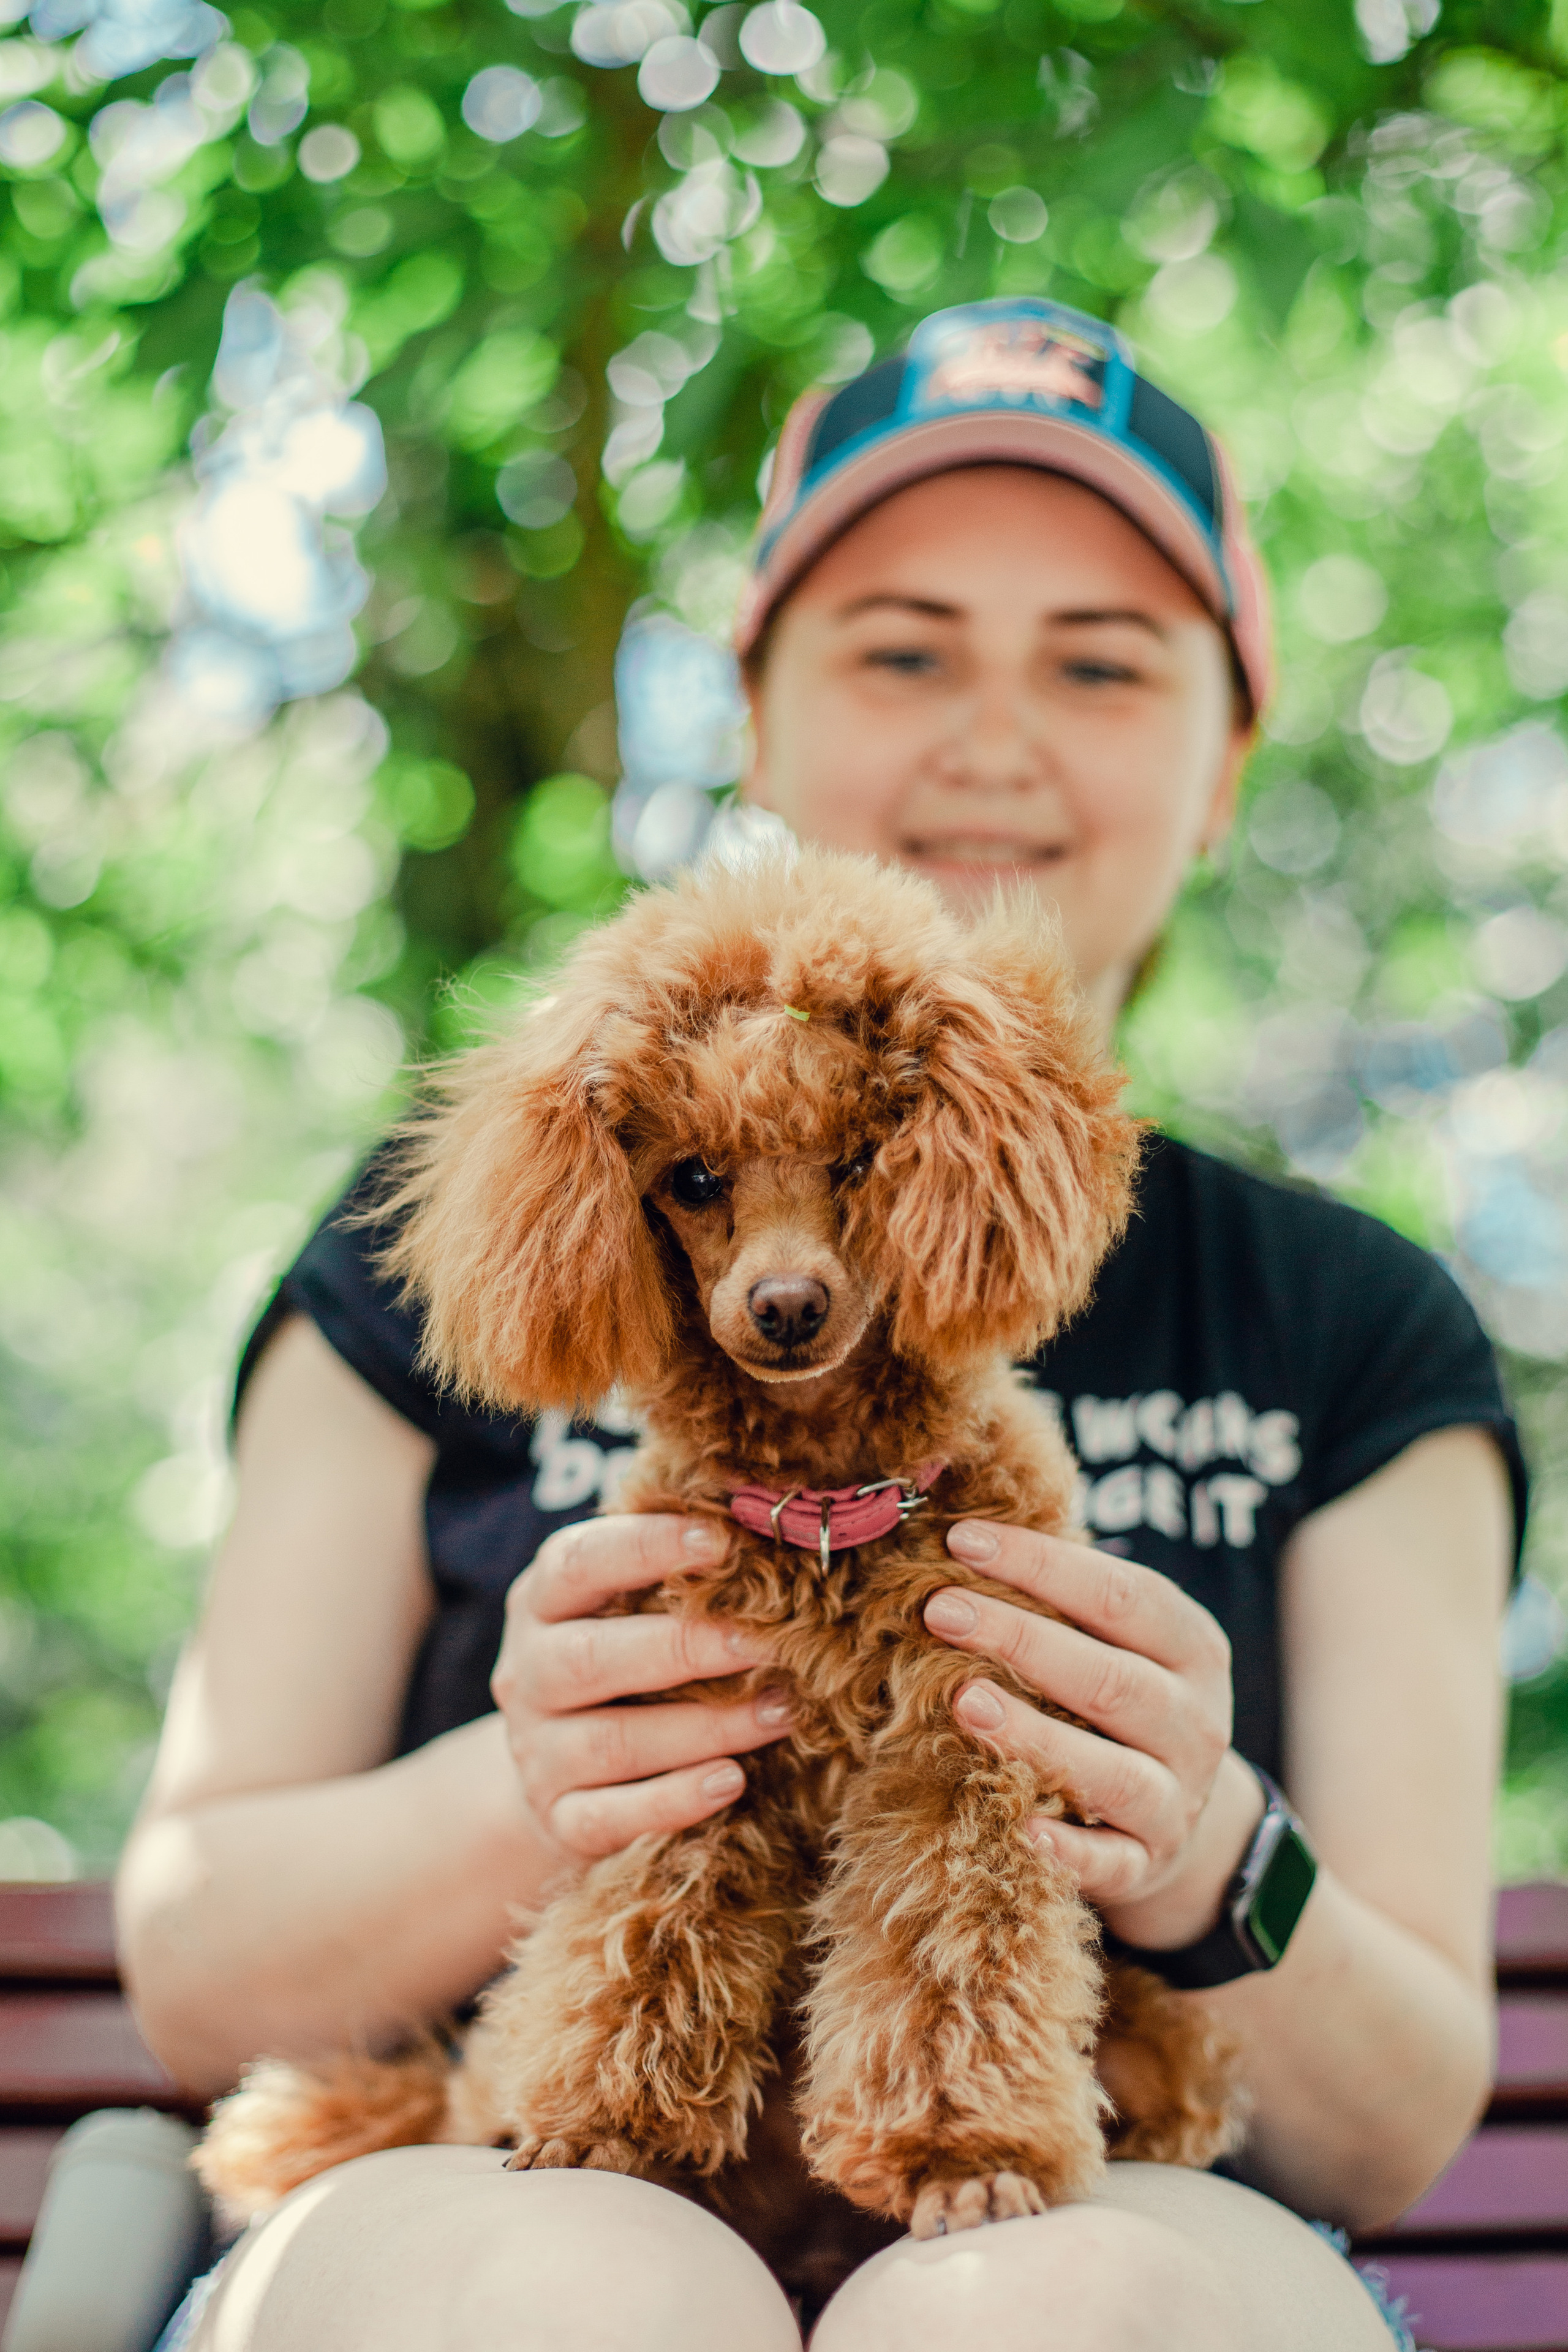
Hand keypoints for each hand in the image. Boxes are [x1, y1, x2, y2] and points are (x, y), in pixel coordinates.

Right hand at [492, 1514, 787, 1870]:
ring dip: (705, 1727)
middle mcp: (527, 1675)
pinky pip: (609, 1818)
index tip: (722, 1540)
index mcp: (541, 1603)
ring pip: (613, 1743)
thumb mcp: (625, 1606)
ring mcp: (537, 1754)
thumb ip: (672, 1569)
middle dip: (684, 1647)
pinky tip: (731, 1781)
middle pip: (592, 1658)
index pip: (578, 1562)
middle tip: (764, 1641)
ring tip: (782, 1711)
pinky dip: (672, 1801)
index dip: (645, 1546)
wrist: (557, 1768)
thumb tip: (763, 1517)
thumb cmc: (621, 1660)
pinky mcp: (559, 1820)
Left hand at [924, 1521, 1264, 1949]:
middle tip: (940, 1610)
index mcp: (1192, 1648)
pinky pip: (1109, 1862)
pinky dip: (1067, 1849)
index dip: (1042, 1563)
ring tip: (962, 1702)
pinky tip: (1019, 1825)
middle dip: (1021, 1639)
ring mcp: (1177, 1799)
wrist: (1184, 1818)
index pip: (1121, 1594)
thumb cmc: (1121, 1701)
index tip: (962, 1539)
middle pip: (1110, 1677)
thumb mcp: (1119, 1643)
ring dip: (1035, 1735)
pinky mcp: (1147, 1864)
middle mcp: (1195, 1722)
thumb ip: (1066, 1599)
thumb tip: (966, 1532)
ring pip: (1113, 1772)